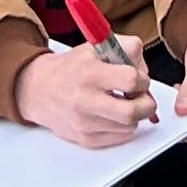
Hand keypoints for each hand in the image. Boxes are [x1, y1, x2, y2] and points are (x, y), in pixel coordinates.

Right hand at [14, 45, 157, 152]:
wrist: (41, 90)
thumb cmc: (71, 68)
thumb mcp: (96, 46)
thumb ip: (125, 48)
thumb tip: (144, 67)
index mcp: (90, 74)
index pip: (131, 80)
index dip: (142, 78)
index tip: (139, 78)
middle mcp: (86, 101)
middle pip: (132, 112)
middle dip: (146, 103)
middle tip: (141, 96)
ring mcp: (86, 124)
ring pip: (130, 126)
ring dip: (134, 114)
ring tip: (123, 102)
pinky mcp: (87, 140)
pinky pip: (119, 137)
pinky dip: (123, 126)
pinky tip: (113, 113)